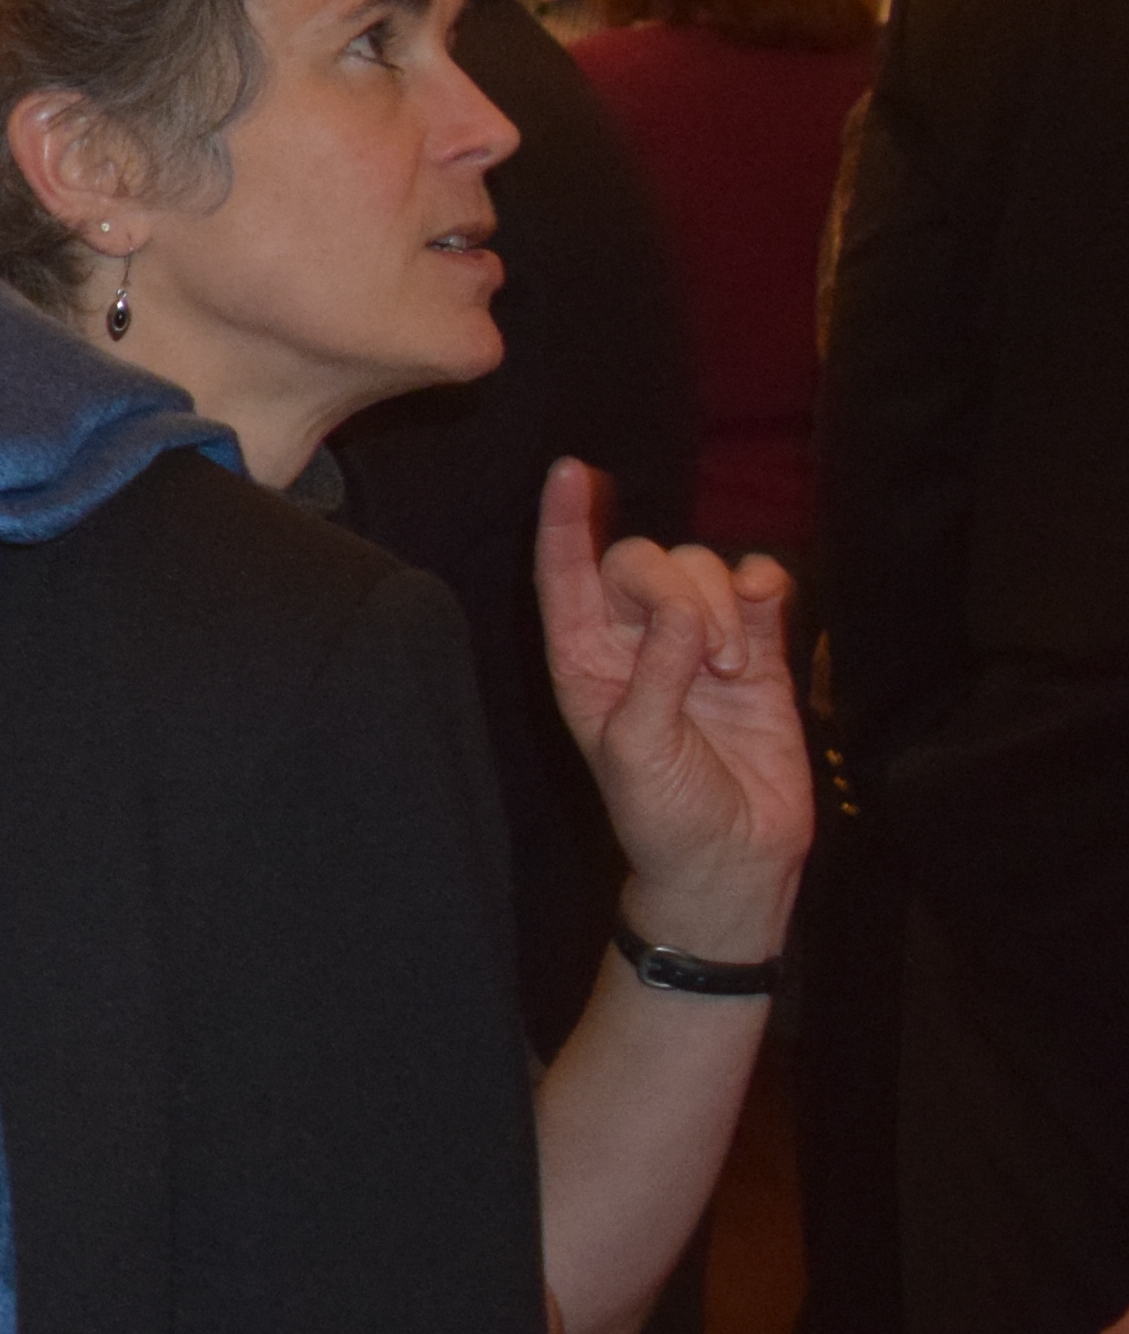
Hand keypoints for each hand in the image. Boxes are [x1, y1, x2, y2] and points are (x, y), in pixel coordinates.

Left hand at [535, 458, 807, 964]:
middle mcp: (634, 643)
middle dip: (676, 586)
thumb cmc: (662, 815)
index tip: (570, 471)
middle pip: (642, 562)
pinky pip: (759, 588)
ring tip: (732, 667)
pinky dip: (765, 582)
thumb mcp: (638, 751)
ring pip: (702, 569)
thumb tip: (684, 611)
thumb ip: (655, 676)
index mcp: (584, 661)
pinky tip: (769, 599)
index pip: (564, 576)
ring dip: (721, 601)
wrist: (732, 862)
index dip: (564, 522)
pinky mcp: (759, 655)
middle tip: (708, 654)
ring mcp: (698, 644)